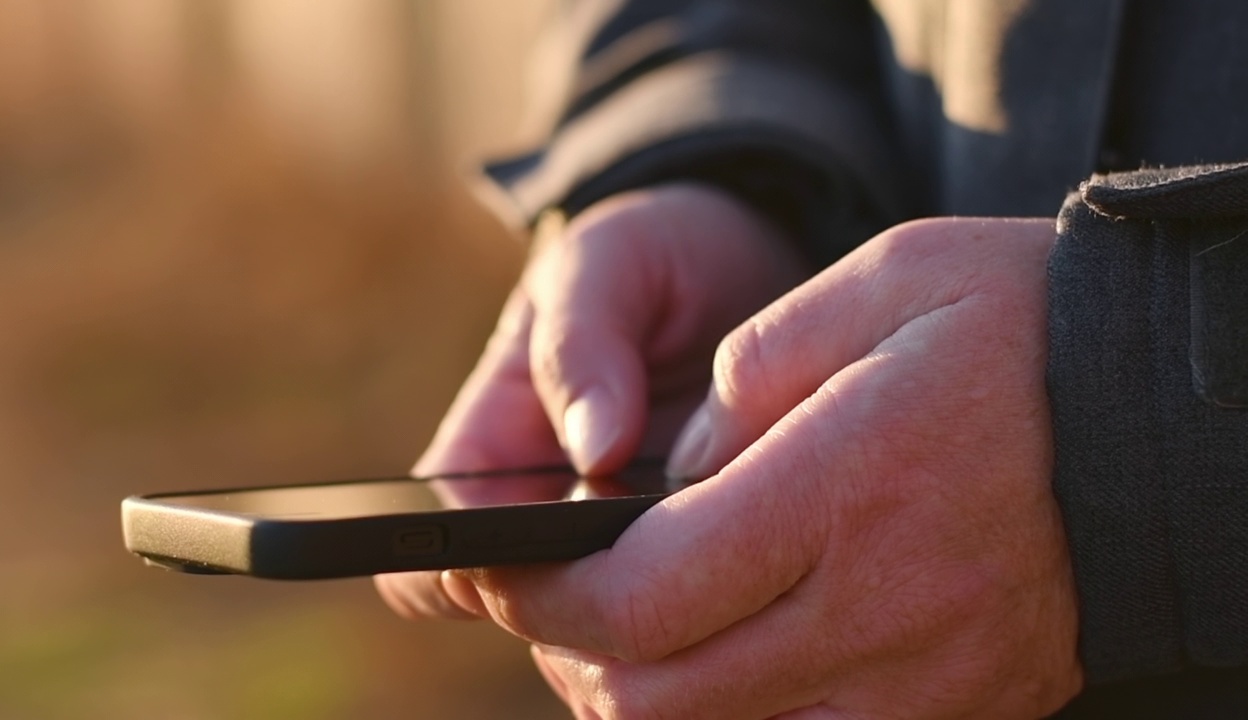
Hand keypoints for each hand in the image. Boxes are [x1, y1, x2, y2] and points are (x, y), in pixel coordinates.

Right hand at [376, 183, 808, 618]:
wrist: (749, 265)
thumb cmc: (654, 256)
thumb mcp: (609, 261)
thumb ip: (583, 341)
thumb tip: (592, 450)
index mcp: (491, 445)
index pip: (438, 537)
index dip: (459, 569)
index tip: (526, 559)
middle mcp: (545, 511)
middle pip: (528, 608)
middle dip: (580, 603)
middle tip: (659, 549)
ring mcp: (620, 544)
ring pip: (611, 628)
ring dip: (657, 609)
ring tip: (725, 544)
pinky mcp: (697, 557)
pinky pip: (695, 614)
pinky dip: (720, 604)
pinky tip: (763, 560)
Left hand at [449, 218, 1083, 717]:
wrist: (1156, 407)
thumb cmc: (1014, 324)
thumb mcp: (868, 288)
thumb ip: (743, 378)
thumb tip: (669, 473)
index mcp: (838, 491)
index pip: (638, 598)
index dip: (539, 599)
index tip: (499, 570)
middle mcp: (877, 609)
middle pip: (659, 699)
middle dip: (572, 659)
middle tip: (551, 604)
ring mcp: (924, 680)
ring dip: (646, 699)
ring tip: (632, 631)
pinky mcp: (961, 708)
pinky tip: (730, 660)